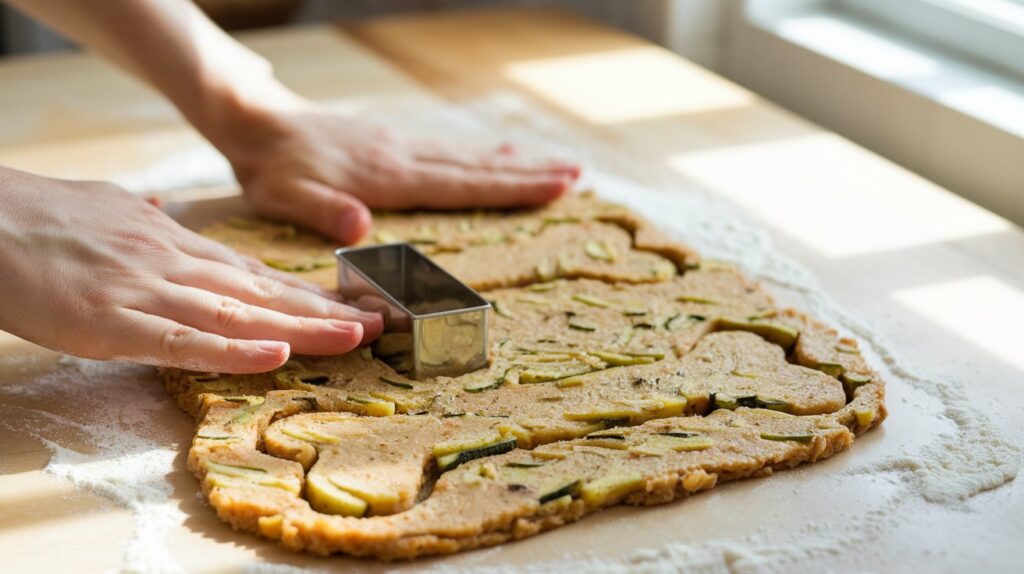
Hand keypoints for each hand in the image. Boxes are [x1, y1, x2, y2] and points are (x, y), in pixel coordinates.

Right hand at [0, 167, 382, 372]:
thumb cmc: (36, 215)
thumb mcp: (104, 204)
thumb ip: (142, 214)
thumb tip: (164, 208)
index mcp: (171, 240)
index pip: (250, 271)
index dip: (300, 292)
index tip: (343, 305)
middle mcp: (172, 261)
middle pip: (261, 290)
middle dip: (321, 309)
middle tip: (376, 322)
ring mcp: (147, 290)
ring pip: (240, 312)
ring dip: (301, 328)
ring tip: (353, 338)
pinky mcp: (115, 322)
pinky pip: (185, 340)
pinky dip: (235, 349)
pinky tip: (277, 354)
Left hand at [218, 101, 580, 243]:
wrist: (256, 120)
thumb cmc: (272, 169)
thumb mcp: (285, 197)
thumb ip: (323, 211)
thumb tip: (362, 228)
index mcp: (389, 175)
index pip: (461, 183)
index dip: (511, 187)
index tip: (557, 184)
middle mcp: (404, 154)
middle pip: (477, 166)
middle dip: (529, 172)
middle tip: (577, 173)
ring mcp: (401, 144)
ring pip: (467, 154)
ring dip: (514, 161)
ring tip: (555, 163)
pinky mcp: (392, 140)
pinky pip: (448, 148)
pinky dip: (480, 154)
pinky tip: (495, 154)